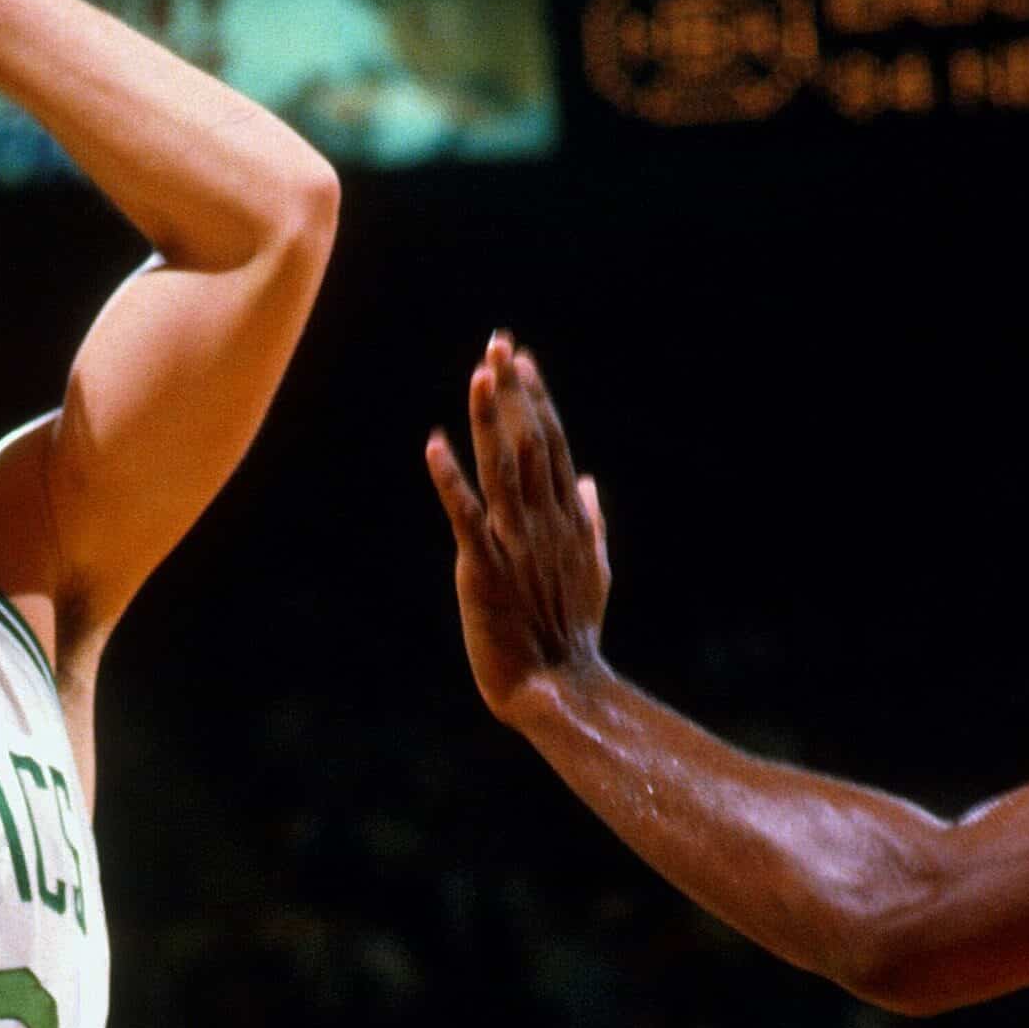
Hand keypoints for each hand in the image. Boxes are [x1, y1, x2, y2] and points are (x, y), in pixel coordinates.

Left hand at [425, 334, 611, 724]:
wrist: (558, 685)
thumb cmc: (571, 630)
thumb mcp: (594, 569)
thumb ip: (591, 521)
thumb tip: (590, 480)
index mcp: (566, 517)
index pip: (551, 444)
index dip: (536, 399)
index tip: (523, 359)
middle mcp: (543, 519)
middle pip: (528, 442)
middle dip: (513, 391)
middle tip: (500, 342)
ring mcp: (515, 541)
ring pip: (501, 467)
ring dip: (489, 419)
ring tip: (480, 375)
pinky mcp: (484, 567)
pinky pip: (464, 516)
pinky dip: (449, 480)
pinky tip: (434, 445)